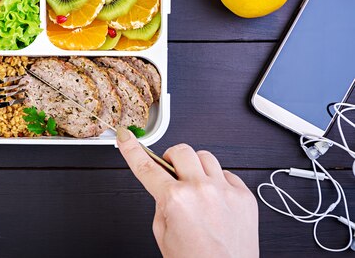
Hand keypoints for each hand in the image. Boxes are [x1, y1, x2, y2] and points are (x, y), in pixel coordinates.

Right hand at [116, 128, 258, 257]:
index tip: (127, 137)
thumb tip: (165, 186)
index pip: (146, 167)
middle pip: (181, 151)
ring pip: (205, 157)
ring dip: (195, 167)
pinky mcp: (244, 196)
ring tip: (195, 187)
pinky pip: (227, 173)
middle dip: (171, 159)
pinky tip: (215, 199)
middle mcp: (201, 190)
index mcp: (175, 200)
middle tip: (171, 173)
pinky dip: (217, 181)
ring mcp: (225, 191)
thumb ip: (161, 204)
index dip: (132, 149)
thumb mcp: (163, 234)